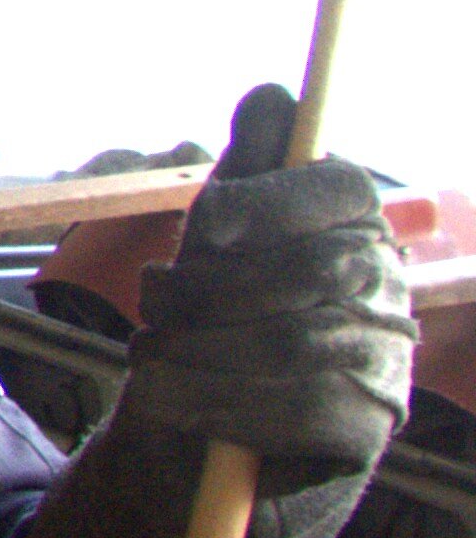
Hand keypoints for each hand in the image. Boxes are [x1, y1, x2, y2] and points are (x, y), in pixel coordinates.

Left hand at [119, 82, 414, 481]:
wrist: (193, 441)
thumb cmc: (207, 325)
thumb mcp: (211, 245)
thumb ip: (242, 175)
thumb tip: (271, 96)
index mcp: (355, 230)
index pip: (341, 188)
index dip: (271, 199)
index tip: (207, 224)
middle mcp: (388, 292)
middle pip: (311, 269)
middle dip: (212, 289)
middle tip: (152, 306)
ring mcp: (386, 364)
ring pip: (294, 342)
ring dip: (200, 351)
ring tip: (150, 357)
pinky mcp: (367, 431)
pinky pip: (298, 411)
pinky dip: (219, 403)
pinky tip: (174, 401)